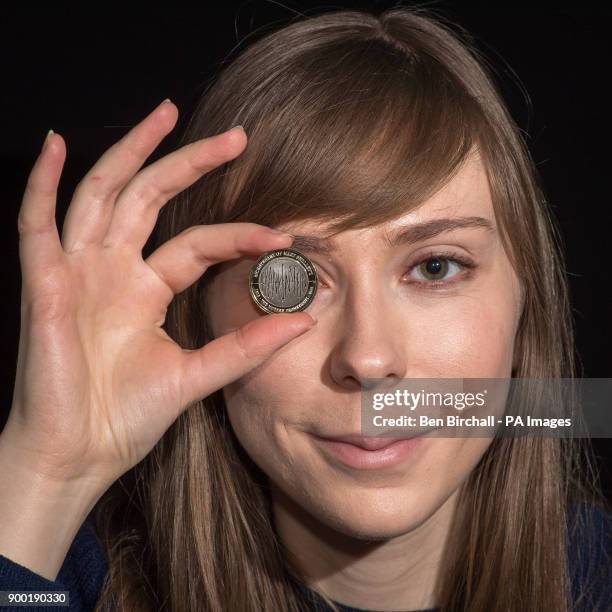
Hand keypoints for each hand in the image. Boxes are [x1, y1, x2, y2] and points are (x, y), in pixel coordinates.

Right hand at [4, 99, 315, 495]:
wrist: (80, 454)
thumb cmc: (127, 416)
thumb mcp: (196, 375)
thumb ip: (245, 348)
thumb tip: (302, 321)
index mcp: (147, 289)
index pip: (197, 243)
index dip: (238, 235)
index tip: (282, 237)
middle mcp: (114, 271)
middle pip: (153, 198)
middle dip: (191, 162)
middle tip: (238, 137)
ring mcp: (79, 273)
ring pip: (103, 194)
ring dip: (132, 152)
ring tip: (165, 112)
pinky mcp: (45, 286)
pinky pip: (37, 225)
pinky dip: (43, 185)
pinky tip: (56, 146)